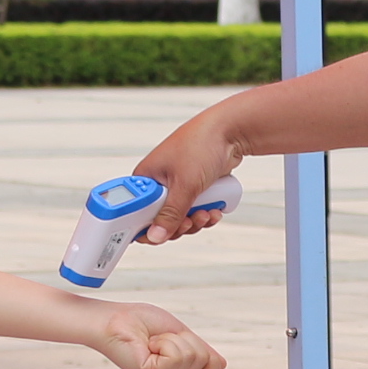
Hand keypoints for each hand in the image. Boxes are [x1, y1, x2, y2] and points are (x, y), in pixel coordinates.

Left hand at [88, 302, 224, 368]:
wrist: (113, 318)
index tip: (182, 342)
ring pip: (193, 356)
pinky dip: (165, 342)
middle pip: (206, 361)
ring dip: (173, 339)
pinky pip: (177, 356)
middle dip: (186, 339)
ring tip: (152, 340)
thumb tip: (223, 365)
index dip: (208, 359)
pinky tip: (147, 345)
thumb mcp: (180, 333)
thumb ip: (200, 350)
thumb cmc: (139, 322)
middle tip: (160, 337)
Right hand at [132, 113, 243, 241]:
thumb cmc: (201, 146)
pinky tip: (214, 210)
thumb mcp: (184, 185)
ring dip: (195, 221)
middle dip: (179, 226)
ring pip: (180, 218)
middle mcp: (159, 183)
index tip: (162, 236)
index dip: (148, 228)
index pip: (136, 213)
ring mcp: (177, 186)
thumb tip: (155, 237)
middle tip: (190, 221)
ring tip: (207, 213)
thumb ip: (170, 214)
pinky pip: (194, 211)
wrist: (230, 131)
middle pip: (161, 220)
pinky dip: (205, 214)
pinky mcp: (194, 188)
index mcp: (146, 179)